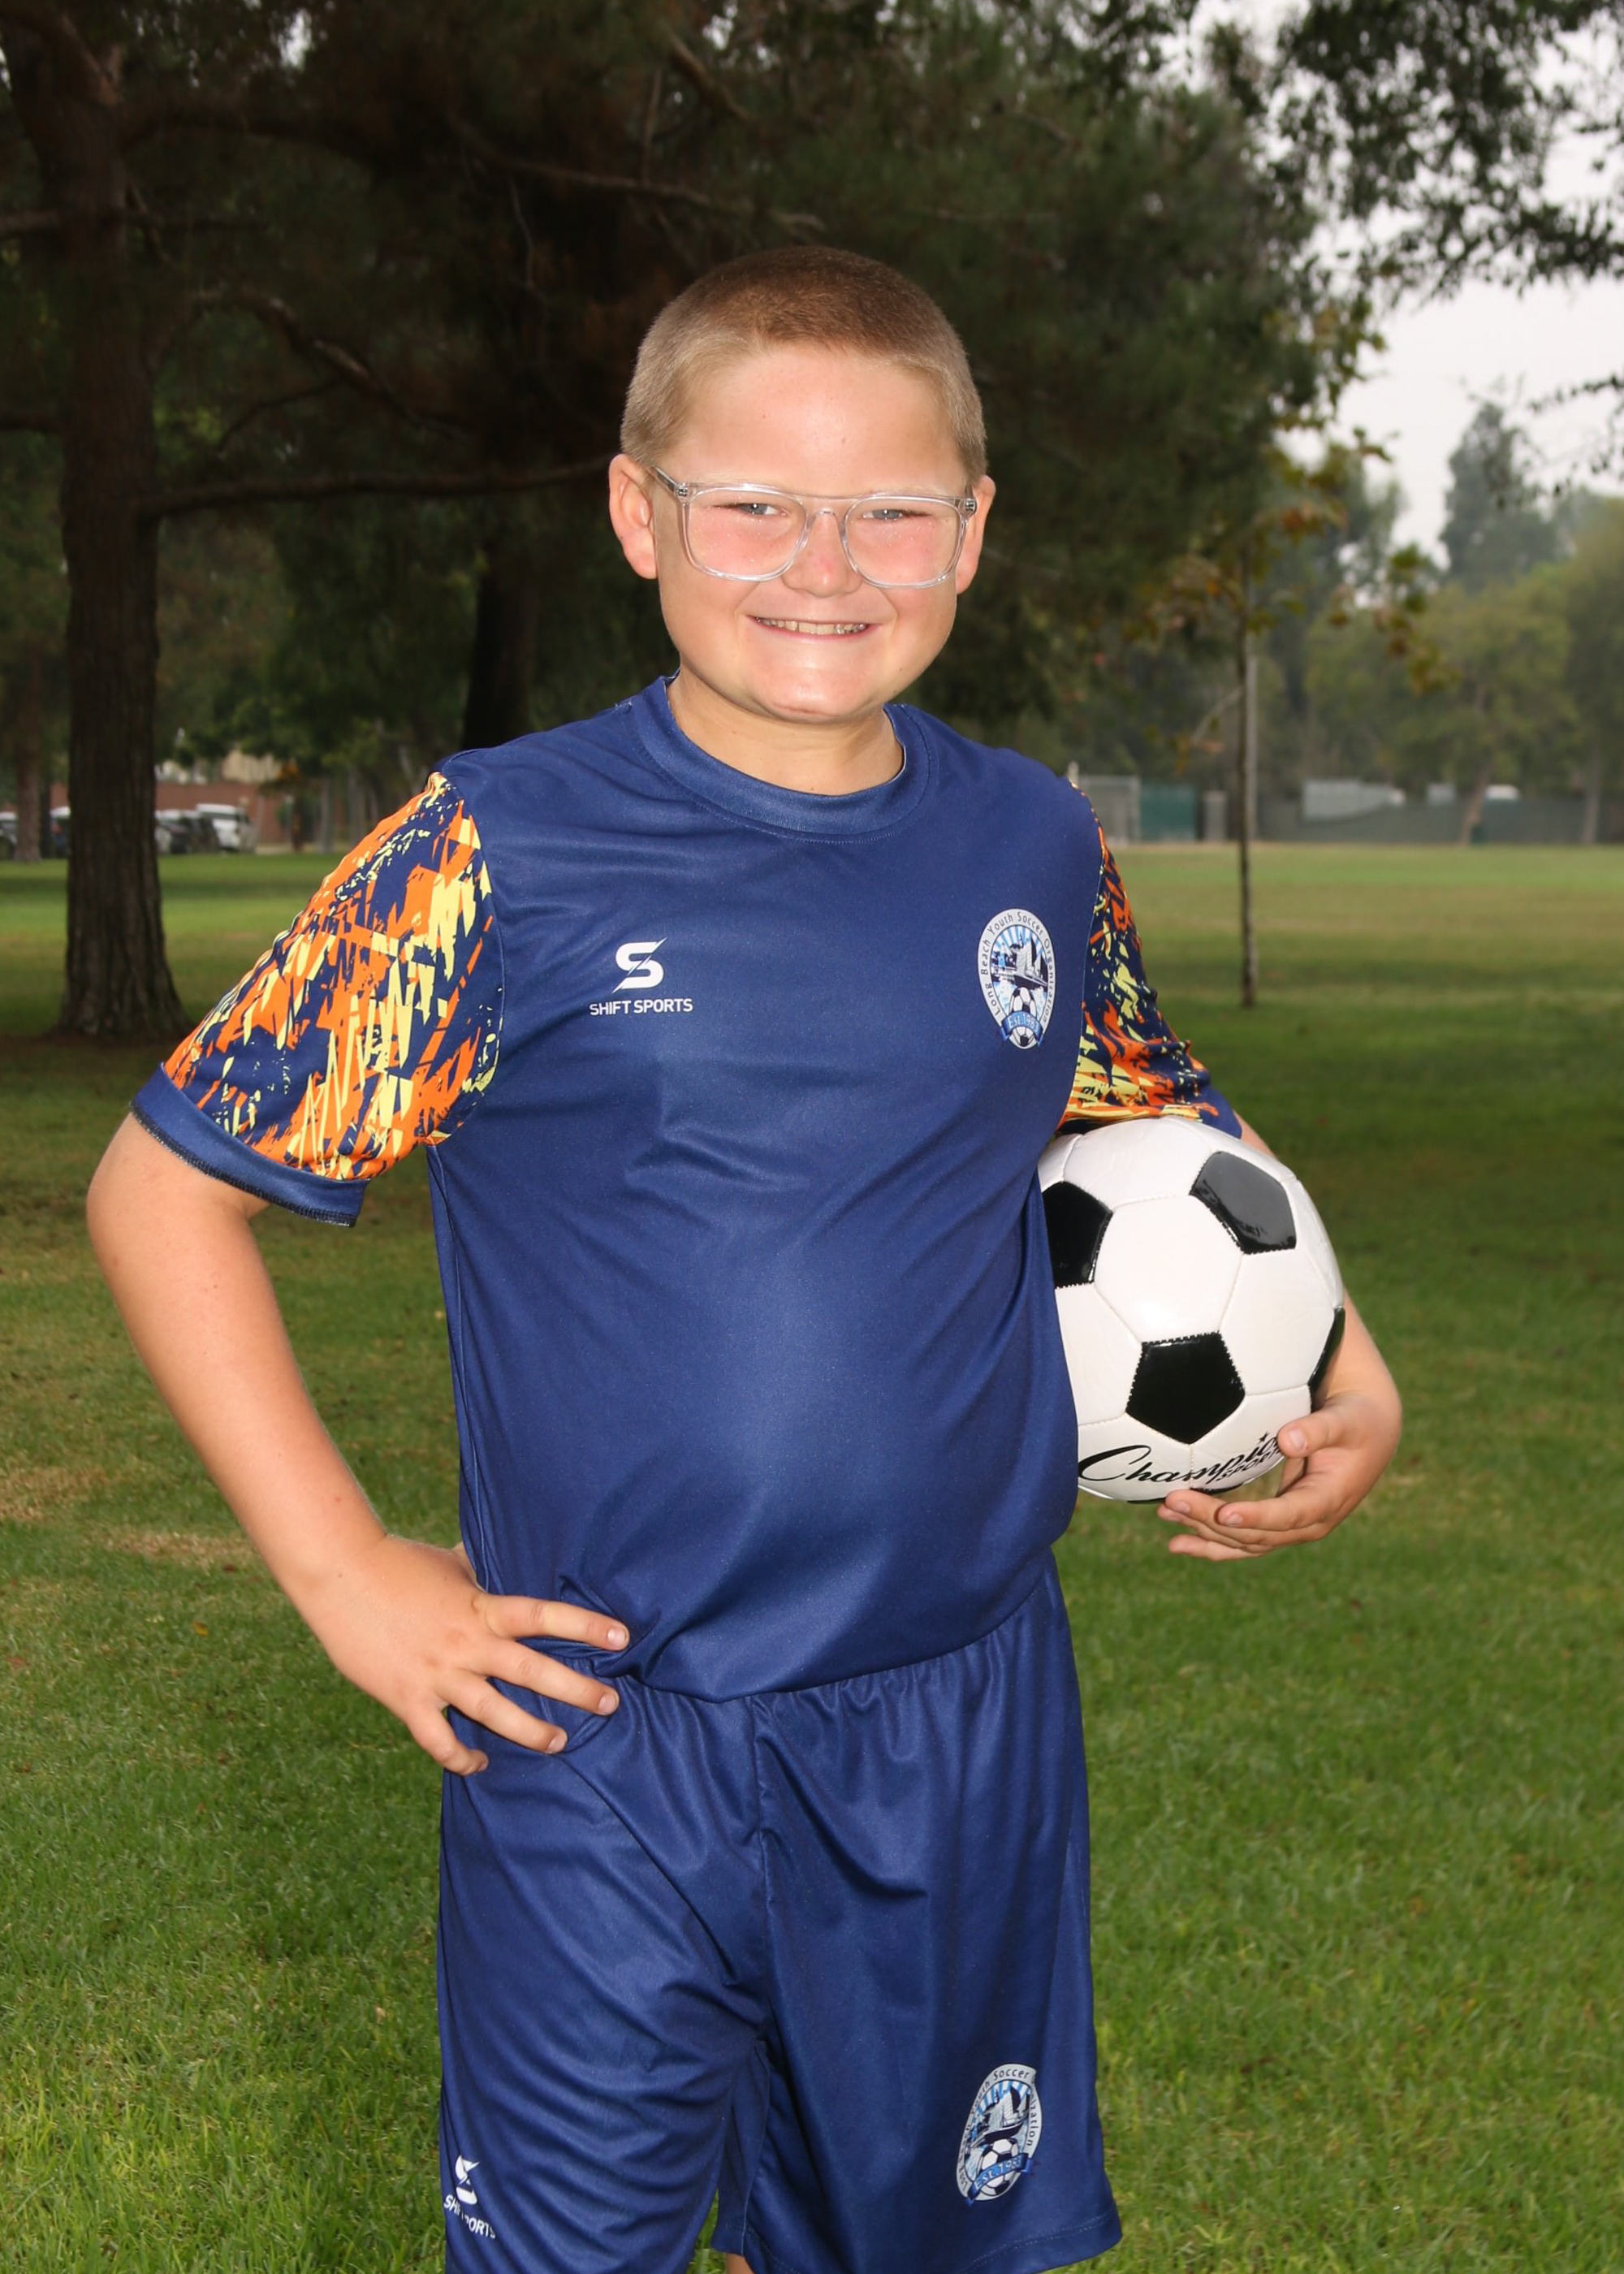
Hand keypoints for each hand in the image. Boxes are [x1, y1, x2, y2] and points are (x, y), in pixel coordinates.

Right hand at [302, 1534, 627, 1773]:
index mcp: (480, 1607)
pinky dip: (460, 1757)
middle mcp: (465, 1642)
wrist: (338, 1575)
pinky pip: (438, 1739)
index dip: (584, 1625)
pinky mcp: (406, 1697)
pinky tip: (479, 1763)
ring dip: (529, 1730)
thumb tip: (502, 1549)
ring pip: (492, 1711)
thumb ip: (479, 1567)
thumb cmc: (396, 1563)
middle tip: (610, 1704)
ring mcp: (436, 1673)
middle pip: (530, 1669)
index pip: (543, 1615)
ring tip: (559, 1742)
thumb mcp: (448, 1562)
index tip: (621, 1637)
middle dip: (574, 1689)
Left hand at [1157, 1298, 1400, 1562]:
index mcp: (1328, 1500)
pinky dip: (1211, 1543)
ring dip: (1204, 1532)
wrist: (1369, 1435)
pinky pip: (1242, 1541)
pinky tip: (1179, 1542)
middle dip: (1212, 1520)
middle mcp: (1309, 1523)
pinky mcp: (1278, 1523)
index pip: (1288, 1516)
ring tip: (1166, 1515)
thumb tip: (1288, 1439)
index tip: (1224, 1513)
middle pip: (1256, 1532)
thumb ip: (1318, 1429)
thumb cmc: (1355, 1422)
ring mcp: (1292, 1527)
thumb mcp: (1345, 1420)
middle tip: (1173, 1500)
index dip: (1257, 1517)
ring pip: (1244, 1542)